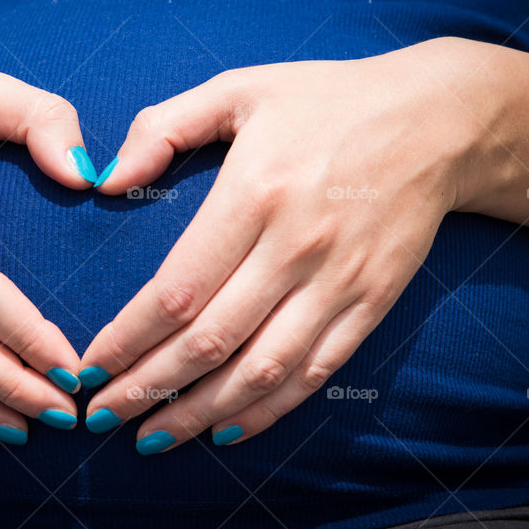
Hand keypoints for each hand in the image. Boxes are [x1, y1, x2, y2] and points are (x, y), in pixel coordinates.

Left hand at [81, 38, 477, 452]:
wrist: (437, 121)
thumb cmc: (327, 101)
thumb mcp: (240, 89)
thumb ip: (164, 127)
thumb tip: (105, 181)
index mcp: (255, 194)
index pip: (178, 289)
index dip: (129, 337)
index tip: (90, 366)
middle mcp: (296, 248)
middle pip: (210, 341)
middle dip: (147, 387)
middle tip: (102, 416)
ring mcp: (339, 283)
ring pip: (260, 371)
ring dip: (200, 414)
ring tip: (152, 439)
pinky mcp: (371, 303)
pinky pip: (314, 372)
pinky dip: (269, 410)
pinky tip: (227, 431)